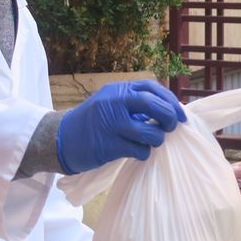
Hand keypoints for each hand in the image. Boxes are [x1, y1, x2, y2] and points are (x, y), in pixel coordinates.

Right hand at [57, 79, 186, 173]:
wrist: (60, 138)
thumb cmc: (91, 123)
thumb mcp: (110, 103)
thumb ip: (133, 103)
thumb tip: (168, 110)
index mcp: (117, 90)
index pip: (151, 88)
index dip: (170, 100)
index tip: (180, 113)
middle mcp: (114, 102)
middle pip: (154, 105)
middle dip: (169, 117)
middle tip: (172, 127)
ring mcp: (112, 124)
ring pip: (150, 132)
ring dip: (157, 139)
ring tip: (151, 142)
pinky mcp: (109, 145)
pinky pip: (140, 150)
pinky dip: (144, 153)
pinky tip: (137, 152)